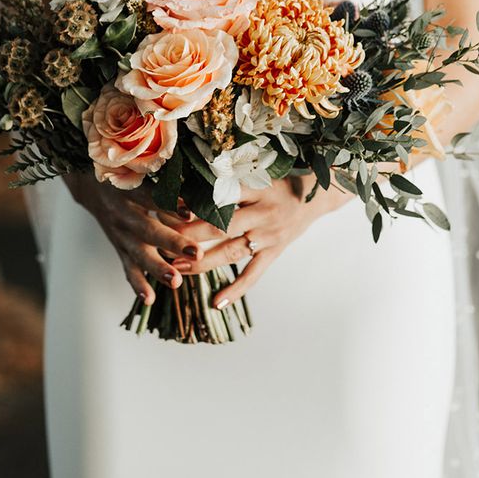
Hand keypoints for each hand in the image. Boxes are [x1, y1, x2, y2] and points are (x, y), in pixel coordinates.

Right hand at [63, 172, 205, 304]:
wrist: (91, 185)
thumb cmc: (129, 176)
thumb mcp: (142, 173)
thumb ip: (168, 185)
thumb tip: (199, 195)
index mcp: (131, 190)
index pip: (152, 197)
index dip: (170, 205)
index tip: (190, 214)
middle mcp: (124, 214)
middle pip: (149, 230)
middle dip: (173, 243)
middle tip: (196, 253)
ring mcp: (120, 234)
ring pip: (139, 254)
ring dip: (158, 269)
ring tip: (176, 282)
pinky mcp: (119, 248)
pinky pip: (128, 269)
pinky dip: (138, 285)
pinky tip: (150, 299)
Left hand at [173, 175, 347, 308]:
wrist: (315, 196)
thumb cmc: (279, 183)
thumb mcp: (257, 175)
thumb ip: (229, 181)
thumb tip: (190, 186)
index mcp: (255, 190)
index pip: (219, 197)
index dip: (193, 204)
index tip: (166, 210)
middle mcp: (262, 213)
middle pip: (221, 226)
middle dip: (190, 236)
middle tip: (163, 243)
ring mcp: (269, 236)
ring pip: (232, 252)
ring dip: (203, 262)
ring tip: (177, 268)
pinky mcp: (274, 253)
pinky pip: (253, 274)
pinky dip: (236, 289)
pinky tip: (216, 303)